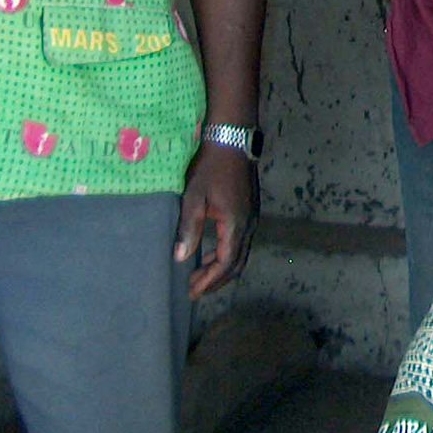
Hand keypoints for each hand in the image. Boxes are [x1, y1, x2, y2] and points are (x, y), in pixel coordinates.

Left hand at [175, 142, 258, 298]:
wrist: (232, 139)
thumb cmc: (210, 167)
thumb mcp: (193, 197)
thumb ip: (188, 228)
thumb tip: (181, 258)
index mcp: (235, 224)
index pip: (225, 263)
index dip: (208, 281)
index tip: (191, 292)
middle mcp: (248, 225)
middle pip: (237, 264)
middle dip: (216, 281)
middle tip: (195, 291)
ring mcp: (252, 218)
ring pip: (241, 254)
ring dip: (222, 269)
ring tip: (200, 276)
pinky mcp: (250, 211)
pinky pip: (241, 243)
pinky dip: (227, 255)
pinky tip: (211, 254)